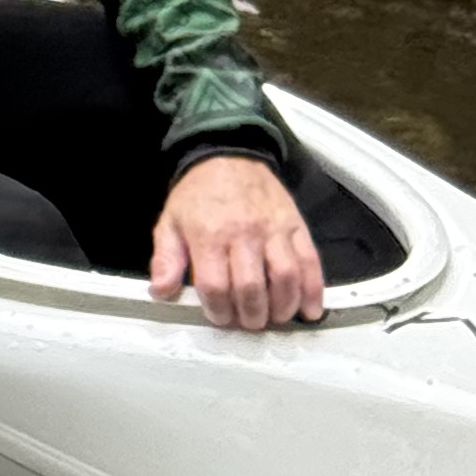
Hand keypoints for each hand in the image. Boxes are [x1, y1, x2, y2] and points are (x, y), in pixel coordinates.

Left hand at [153, 155, 326, 330]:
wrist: (227, 154)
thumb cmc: (199, 194)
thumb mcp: (171, 221)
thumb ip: (166, 259)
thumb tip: (161, 291)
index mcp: (208, 233)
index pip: (215, 286)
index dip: (218, 311)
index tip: (220, 316)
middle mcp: (243, 232)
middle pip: (251, 288)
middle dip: (250, 316)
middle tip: (248, 321)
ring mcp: (273, 229)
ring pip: (285, 279)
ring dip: (282, 308)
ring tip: (273, 316)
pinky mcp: (295, 226)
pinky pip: (311, 263)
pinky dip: (313, 291)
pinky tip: (309, 309)